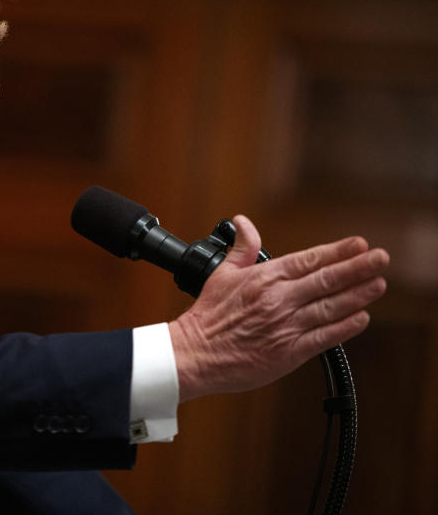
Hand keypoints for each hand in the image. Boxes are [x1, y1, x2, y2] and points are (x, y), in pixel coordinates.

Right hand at [169, 215, 388, 402]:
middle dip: (358, 268)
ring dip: (358, 295)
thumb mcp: (221, 274)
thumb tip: (243, 222)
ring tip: (378, 284)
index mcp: (264, 278)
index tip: (359, 244)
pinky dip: (345, 327)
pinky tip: (361, 318)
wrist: (195, 353)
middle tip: (381, 258)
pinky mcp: (289, 352)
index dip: (337, 251)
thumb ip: (241, 248)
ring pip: (331, 307)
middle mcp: (279, 299)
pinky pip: (325, 337)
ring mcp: (286, 326)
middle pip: (327, 280)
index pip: (309, 260)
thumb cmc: (207, 316)